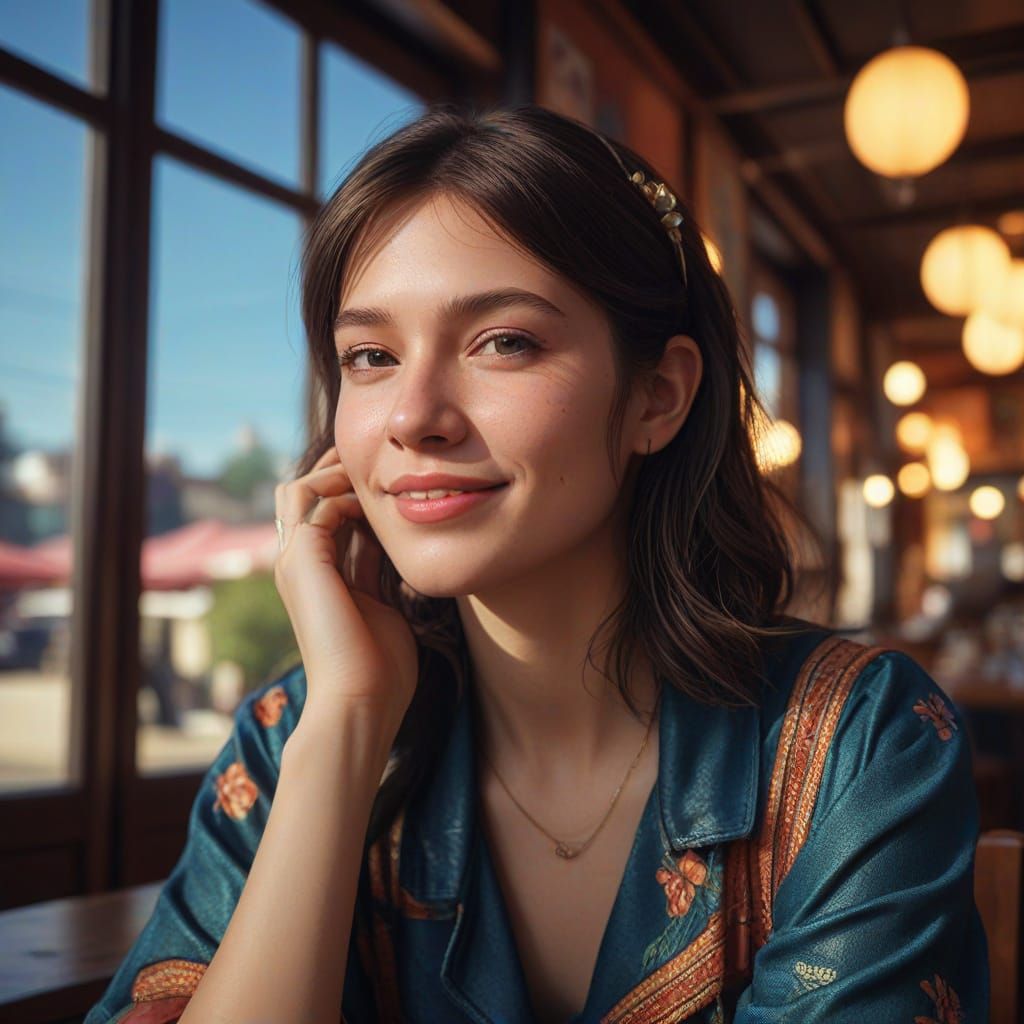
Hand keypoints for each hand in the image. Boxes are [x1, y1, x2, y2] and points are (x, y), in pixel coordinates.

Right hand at [273, 445, 417, 738]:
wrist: (360, 702)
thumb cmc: (379, 668)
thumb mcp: (380, 603)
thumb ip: (375, 570)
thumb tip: (393, 542)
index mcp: (313, 576)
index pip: (319, 513)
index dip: (348, 491)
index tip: (390, 484)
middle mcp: (295, 564)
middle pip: (299, 492)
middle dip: (335, 471)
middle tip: (379, 466)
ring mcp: (293, 562)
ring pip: (298, 489)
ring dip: (336, 476)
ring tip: (375, 476)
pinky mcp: (301, 561)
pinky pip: (315, 505)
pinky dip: (346, 497)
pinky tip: (378, 508)